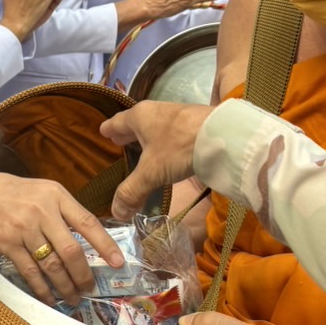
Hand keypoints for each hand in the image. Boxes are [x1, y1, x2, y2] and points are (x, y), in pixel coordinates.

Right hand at [0, 172, 123, 303]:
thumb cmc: (14, 194)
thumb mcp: (44, 191)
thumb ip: (65, 211)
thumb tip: (91, 240)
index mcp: (56, 196)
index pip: (87, 222)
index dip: (105, 245)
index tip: (118, 263)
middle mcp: (42, 212)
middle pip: (70, 251)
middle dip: (83, 275)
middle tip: (90, 289)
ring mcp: (24, 229)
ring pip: (51, 265)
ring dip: (65, 286)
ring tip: (73, 298)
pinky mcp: (8, 245)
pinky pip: (30, 272)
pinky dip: (42, 289)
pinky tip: (50, 298)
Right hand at [101, 101, 211, 218]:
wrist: (223, 136)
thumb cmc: (178, 148)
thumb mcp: (151, 173)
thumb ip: (132, 192)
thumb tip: (116, 214)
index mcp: (139, 117)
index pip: (117, 122)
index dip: (109, 129)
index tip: (103, 131)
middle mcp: (155, 110)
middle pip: (136, 121)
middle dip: (127, 132)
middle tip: (119, 140)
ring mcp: (177, 114)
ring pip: (155, 124)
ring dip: (148, 135)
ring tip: (142, 146)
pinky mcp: (194, 121)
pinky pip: (171, 130)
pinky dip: (165, 139)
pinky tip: (169, 149)